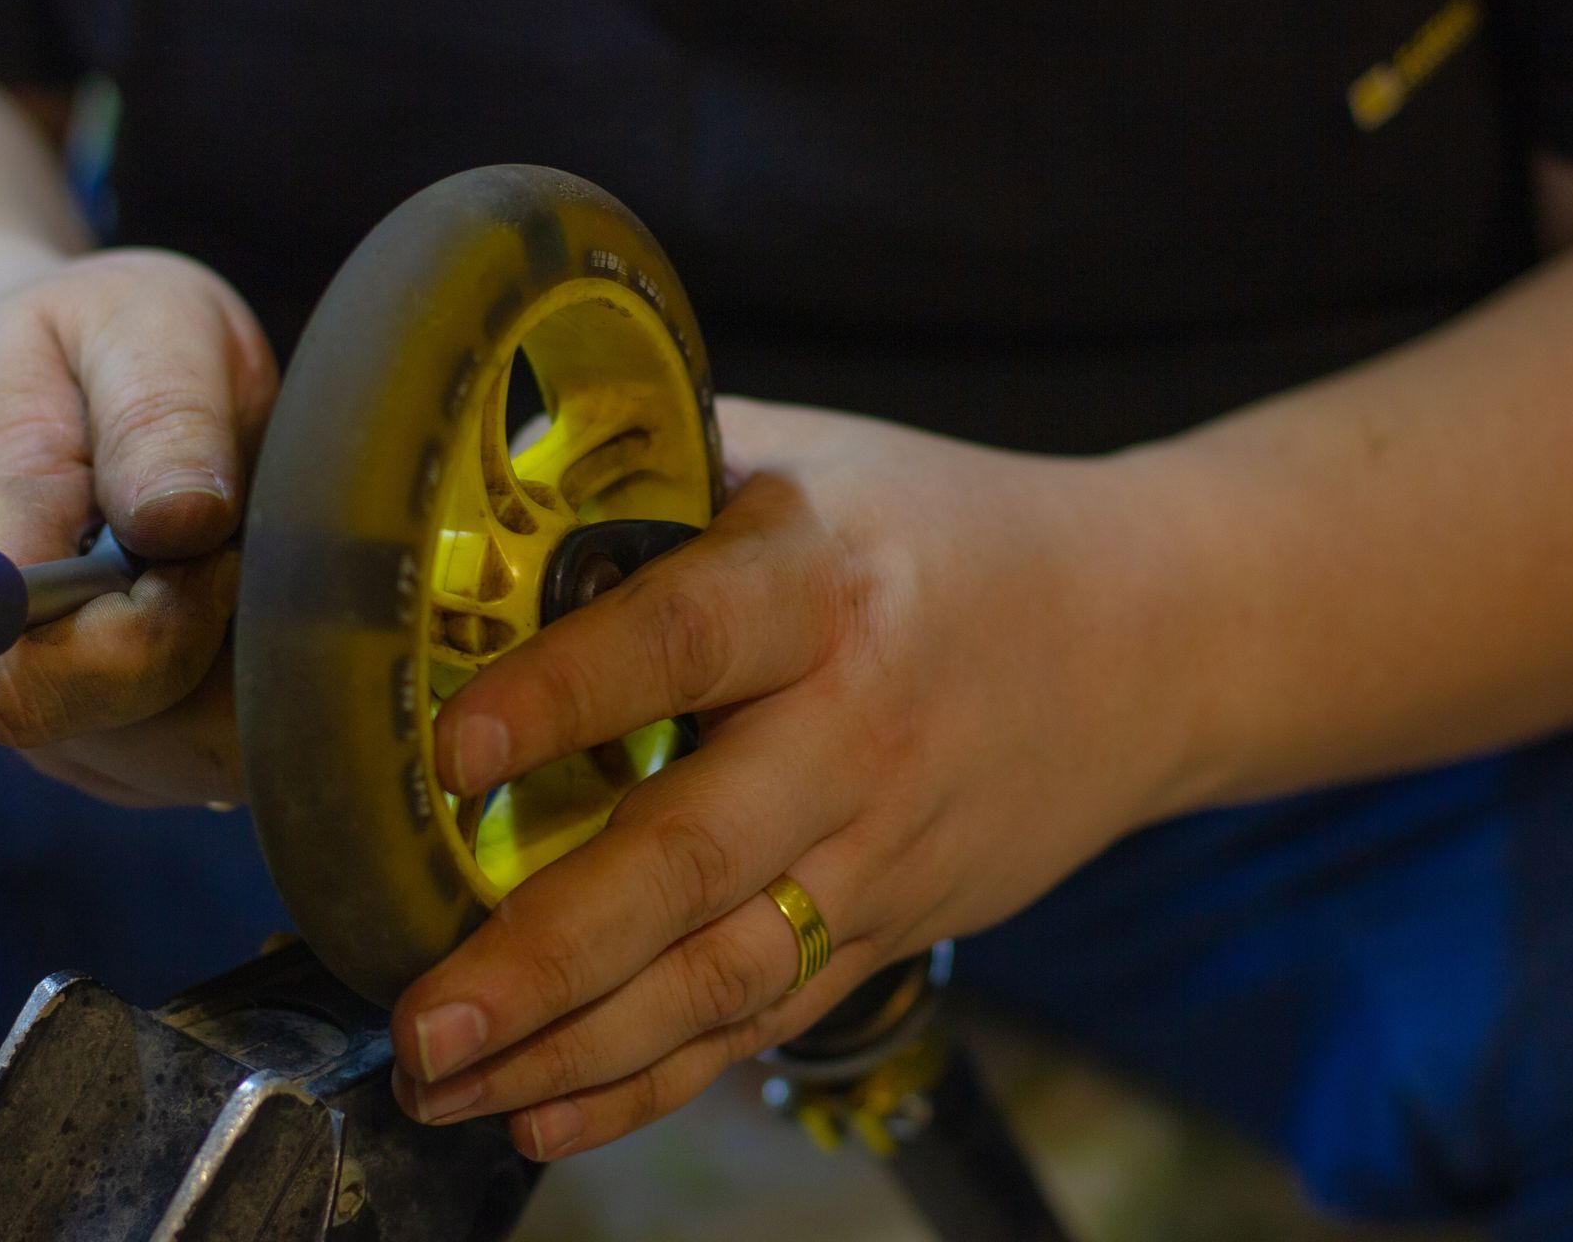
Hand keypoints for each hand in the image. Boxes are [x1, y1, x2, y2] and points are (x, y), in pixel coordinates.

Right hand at [0, 249, 277, 805]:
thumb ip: (158, 413)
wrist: (46, 396)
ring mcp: (91, 741)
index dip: (153, 630)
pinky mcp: (153, 760)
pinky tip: (255, 602)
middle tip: (246, 532)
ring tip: (245, 557)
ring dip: (266, 667)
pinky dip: (277, 684)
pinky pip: (242, 759)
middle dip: (240, 644)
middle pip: (157, 741)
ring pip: (214, 762)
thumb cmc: (93, 351)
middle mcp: (25, 688)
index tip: (207, 535)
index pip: (38, 686)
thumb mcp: (135, 327)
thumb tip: (184, 519)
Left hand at [388, 397, 1207, 1157]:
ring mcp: (883, 846)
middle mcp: (854, 726)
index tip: (451, 751)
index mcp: (819, 581)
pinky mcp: (895, 926)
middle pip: (694, 856)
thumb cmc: (944, 532)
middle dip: (548, 951)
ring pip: (724, 972)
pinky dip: (656, 1078)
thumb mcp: (812, 459)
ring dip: (577, 1047)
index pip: (682, 638)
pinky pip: (768, 1018)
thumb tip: (479, 493)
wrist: (1149, 635)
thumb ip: (660, 472)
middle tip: (423, 1016)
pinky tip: (547, 1113)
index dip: (567, 693)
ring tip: (444, 1084)